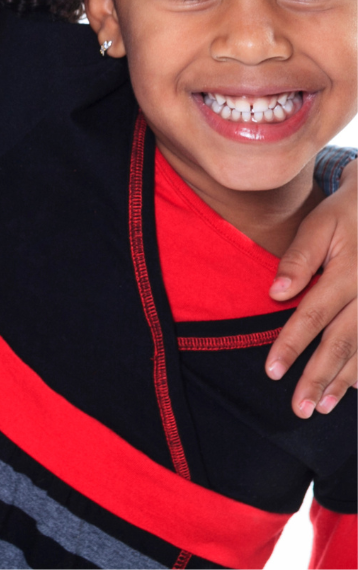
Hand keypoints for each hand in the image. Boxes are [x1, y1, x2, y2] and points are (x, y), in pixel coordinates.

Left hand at [267, 158, 355, 416]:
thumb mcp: (321, 223)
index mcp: (347, 274)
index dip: (291, 345)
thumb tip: (276, 292)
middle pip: (342, 342)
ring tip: (323, 407)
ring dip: (344, 380)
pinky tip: (355, 386)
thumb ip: (299, 257)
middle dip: (319, 377)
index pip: (313, 316)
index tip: (271, 372)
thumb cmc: (349, 213)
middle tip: (299, 408)